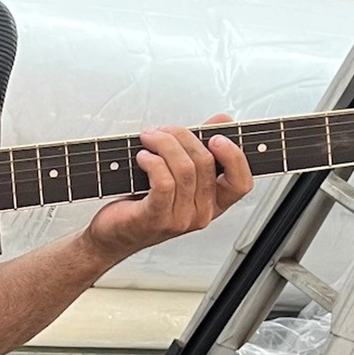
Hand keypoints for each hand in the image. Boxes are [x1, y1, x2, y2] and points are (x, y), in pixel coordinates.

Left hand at [82, 113, 252, 263]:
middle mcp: (201, 214)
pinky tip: (142, 157)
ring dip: (164, 144)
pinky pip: (163, 182)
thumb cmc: (141, 204)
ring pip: (184, 169)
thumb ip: (201, 146)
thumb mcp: (175, 172)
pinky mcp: (156, 218)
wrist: (112, 234)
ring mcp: (180, 219)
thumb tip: (222, 120)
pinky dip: (152, 162)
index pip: (241, 183)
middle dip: (182, 136)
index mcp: (212, 203)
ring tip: (148, 139)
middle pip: (206, 163)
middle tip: (162, 130)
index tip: (216, 136)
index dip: (234, 156)